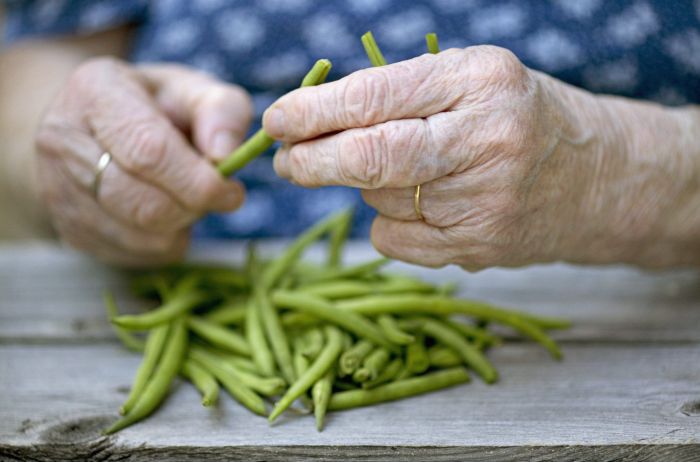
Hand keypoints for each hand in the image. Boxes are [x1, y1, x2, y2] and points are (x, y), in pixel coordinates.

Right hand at [36, 58, 251, 265]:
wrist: (96, 127)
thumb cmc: (154, 105)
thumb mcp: (194, 90)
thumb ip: (222, 110)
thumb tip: (225, 153)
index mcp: (94, 92)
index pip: (149, 152)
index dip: (198, 180)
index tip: (232, 190)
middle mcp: (62, 142)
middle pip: (144, 203)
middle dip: (194, 207)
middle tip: (216, 196)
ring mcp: (57, 191)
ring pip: (141, 236)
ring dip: (182, 227)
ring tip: (187, 198)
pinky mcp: (70, 230)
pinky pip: (135, 255)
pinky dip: (165, 243)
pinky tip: (166, 215)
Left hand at [263, 46, 699, 269]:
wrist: (597, 178)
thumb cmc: (518, 116)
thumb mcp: (471, 80)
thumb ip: (399, 93)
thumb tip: (312, 123)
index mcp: (479, 82)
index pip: (375, 98)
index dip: (313, 112)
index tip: (276, 121)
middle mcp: (486, 141)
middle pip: (370, 159)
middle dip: (311, 161)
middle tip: (284, 161)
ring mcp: (485, 202)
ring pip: (379, 200)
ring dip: (368, 187)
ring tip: (408, 171)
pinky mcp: (480, 248)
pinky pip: (394, 239)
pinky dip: (388, 222)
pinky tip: (425, 206)